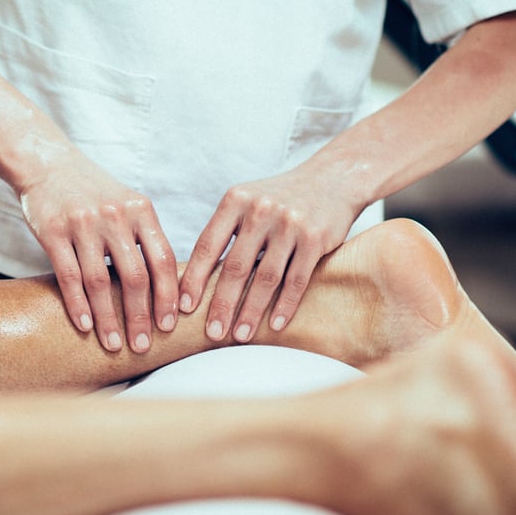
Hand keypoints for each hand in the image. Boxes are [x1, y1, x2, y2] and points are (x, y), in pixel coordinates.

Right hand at [19, 152, 177, 352]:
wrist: (47, 164)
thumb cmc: (93, 192)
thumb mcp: (128, 204)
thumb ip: (146, 238)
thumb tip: (170, 288)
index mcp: (141, 210)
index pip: (164, 260)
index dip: (169, 297)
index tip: (170, 326)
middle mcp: (115, 215)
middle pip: (136, 276)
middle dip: (141, 317)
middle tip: (143, 347)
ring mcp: (83, 223)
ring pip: (100, 281)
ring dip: (108, 319)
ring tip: (114, 345)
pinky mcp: (53, 231)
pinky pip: (69, 276)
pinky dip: (79, 305)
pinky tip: (85, 326)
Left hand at [179, 168, 358, 341]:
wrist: (331, 179)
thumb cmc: (279, 198)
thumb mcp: (247, 202)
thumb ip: (224, 232)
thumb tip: (193, 278)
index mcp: (235, 200)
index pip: (207, 246)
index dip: (194, 279)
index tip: (184, 308)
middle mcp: (260, 209)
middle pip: (235, 267)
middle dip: (221, 304)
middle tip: (212, 332)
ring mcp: (289, 223)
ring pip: (266, 278)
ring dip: (251, 311)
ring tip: (241, 335)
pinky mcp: (315, 238)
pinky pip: (296, 279)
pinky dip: (285, 305)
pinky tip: (274, 325)